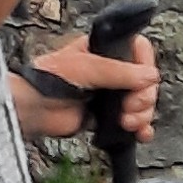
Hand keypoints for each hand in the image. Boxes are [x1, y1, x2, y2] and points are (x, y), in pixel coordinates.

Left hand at [19, 33, 159, 141]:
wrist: (31, 109)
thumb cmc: (49, 79)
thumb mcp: (87, 67)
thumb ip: (120, 71)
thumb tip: (151, 77)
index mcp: (103, 49)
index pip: (139, 51)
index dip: (145, 66)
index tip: (142, 81)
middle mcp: (108, 69)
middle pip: (144, 81)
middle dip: (144, 97)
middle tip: (130, 107)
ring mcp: (108, 93)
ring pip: (141, 102)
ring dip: (141, 115)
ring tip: (127, 123)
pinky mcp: (104, 116)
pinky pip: (132, 121)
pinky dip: (140, 128)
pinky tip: (140, 134)